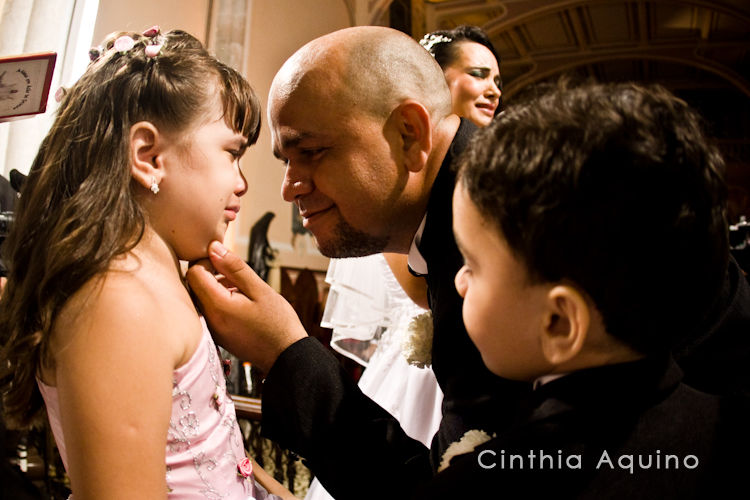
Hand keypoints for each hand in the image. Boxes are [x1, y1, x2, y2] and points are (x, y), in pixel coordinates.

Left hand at [186, 241, 306, 372]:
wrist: (286, 357)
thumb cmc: (278, 323)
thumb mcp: (261, 290)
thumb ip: (235, 268)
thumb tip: (214, 248)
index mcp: (218, 306)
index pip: (194, 273)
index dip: (208, 262)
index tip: (227, 263)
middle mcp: (208, 319)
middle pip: (193, 285)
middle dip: (211, 274)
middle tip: (236, 276)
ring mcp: (211, 329)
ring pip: (201, 298)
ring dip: (216, 288)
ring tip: (242, 290)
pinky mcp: (216, 335)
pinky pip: (208, 311)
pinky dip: (219, 302)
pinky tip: (240, 303)